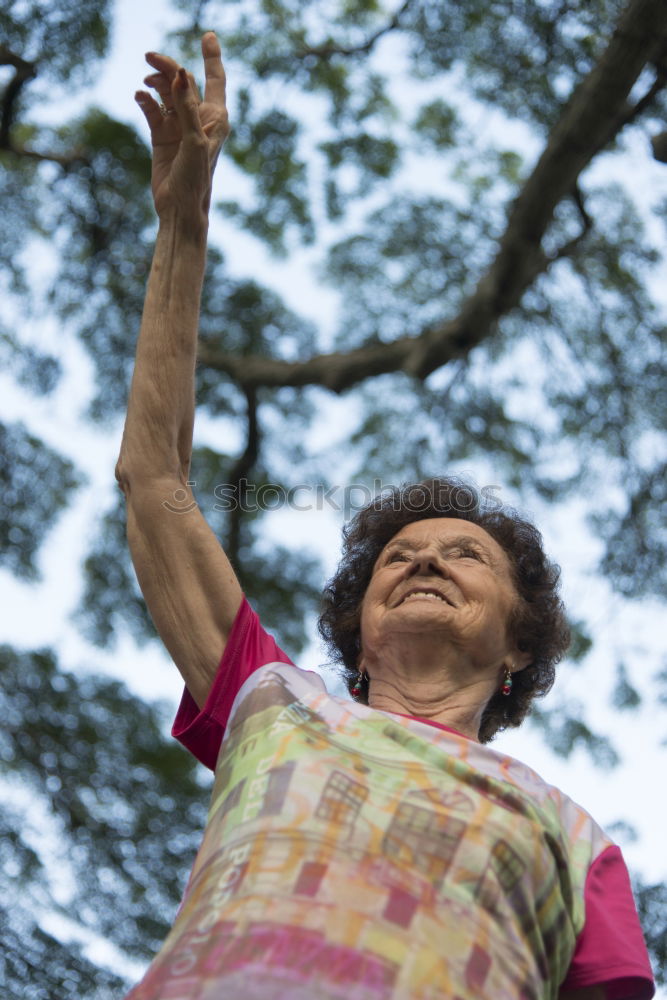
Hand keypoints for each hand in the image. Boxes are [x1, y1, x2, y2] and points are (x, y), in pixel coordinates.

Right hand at [135, 32, 229, 228]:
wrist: (179, 208)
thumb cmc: (196, 179)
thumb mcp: (194, 141)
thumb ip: (187, 107)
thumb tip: (182, 74)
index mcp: (216, 118)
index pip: (215, 79)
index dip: (211, 56)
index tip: (208, 35)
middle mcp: (198, 119)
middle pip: (183, 82)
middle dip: (168, 67)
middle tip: (149, 57)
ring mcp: (179, 127)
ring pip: (166, 93)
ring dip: (155, 84)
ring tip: (145, 84)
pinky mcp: (162, 137)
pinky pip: (152, 110)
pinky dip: (146, 101)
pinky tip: (139, 97)